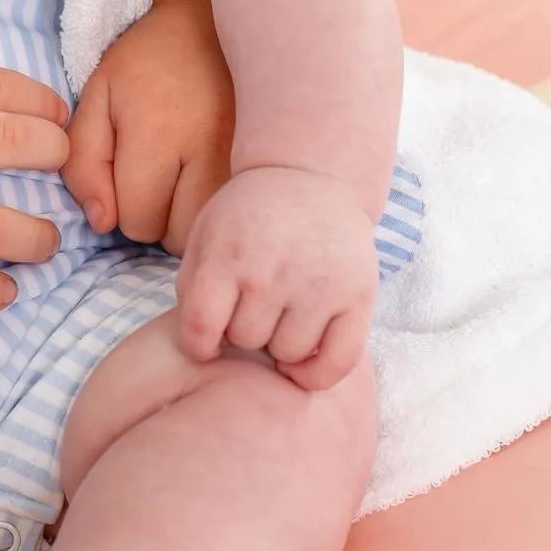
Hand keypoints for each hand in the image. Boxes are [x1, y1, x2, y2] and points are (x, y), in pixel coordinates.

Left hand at [65, 0, 233, 251]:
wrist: (210, 21)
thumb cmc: (146, 62)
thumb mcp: (97, 99)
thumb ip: (84, 164)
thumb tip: (102, 223)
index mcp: (158, 131)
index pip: (137, 221)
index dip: (125, 208)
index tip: (132, 173)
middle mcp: (209, 147)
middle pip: (178, 237)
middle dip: (162, 220)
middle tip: (161, 178)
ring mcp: (248, 154)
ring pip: (214, 231)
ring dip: (193, 219)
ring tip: (187, 179)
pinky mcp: (270, 156)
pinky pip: (243, 214)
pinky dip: (222, 207)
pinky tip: (213, 178)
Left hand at [175, 166, 377, 390]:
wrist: (309, 177)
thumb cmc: (249, 217)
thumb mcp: (204, 235)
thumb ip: (192, 288)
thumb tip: (203, 346)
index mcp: (227, 255)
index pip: (201, 327)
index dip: (199, 344)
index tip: (207, 339)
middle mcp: (273, 271)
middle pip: (246, 341)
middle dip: (242, 330)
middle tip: (252, 306)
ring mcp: (319, 285)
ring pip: (288, 355)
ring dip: (279, 345)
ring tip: (279, 315)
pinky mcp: (358, 296)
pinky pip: (336, 365)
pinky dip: (316, 374)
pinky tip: (302, 359)